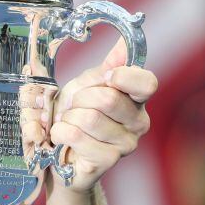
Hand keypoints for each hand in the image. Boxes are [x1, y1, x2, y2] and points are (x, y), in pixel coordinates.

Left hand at [49, 37, 157, 191]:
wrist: (57, 153)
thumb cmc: (74, 117)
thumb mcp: (86, 86)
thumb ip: (106, 67)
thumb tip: (123, 44)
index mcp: (136, 100)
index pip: (147, 83)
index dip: (122, 76)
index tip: (106, 78)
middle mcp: (138, 122)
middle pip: (107, 98)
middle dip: (79, 99)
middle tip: (73, 108)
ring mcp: (125, 144)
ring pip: (88, 117)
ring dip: (68, 117)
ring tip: (69, 124)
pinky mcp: (106, 160)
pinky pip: (75, 135)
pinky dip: (60, 132)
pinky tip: (62, 138)